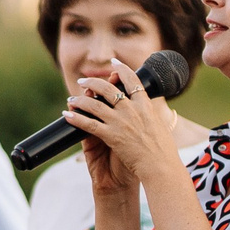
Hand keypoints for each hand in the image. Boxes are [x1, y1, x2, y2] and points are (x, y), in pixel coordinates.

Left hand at [64, 57, 180, 188]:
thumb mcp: (160, 127)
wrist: (161, 167)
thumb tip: (148, 109)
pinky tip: (67, 114)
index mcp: (146, 106)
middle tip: (83, 80)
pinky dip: (76, 118)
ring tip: (71, 98)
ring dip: (80, 99)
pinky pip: (89, 124)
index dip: (122, 69)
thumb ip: (150, 116)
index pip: (133, 80)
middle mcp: (133, 110)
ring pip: (95, 104)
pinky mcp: (112, 136)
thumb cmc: (163, 152)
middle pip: (109, 88)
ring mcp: (121, 122)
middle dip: (93, 82)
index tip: (114, 62)